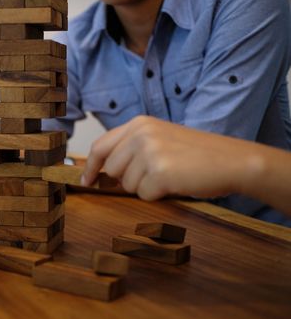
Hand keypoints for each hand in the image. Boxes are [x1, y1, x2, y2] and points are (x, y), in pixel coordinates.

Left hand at [81, 116, 258, 200]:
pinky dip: (159, 195)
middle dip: (127, 179)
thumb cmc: (198, 153)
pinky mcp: (159, 172)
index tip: (87, 180)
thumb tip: (103, 172)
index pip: (100, 146)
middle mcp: (140, 134)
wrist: (232, 160)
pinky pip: (144, 195)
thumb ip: (132, 148)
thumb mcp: (161, 138)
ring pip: (127, 185)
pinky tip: (177, 182)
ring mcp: (149, 152)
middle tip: (155, 175)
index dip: (91, 166)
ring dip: (146, 187)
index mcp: (139, 123)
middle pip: (111, 169)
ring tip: (170, 175)